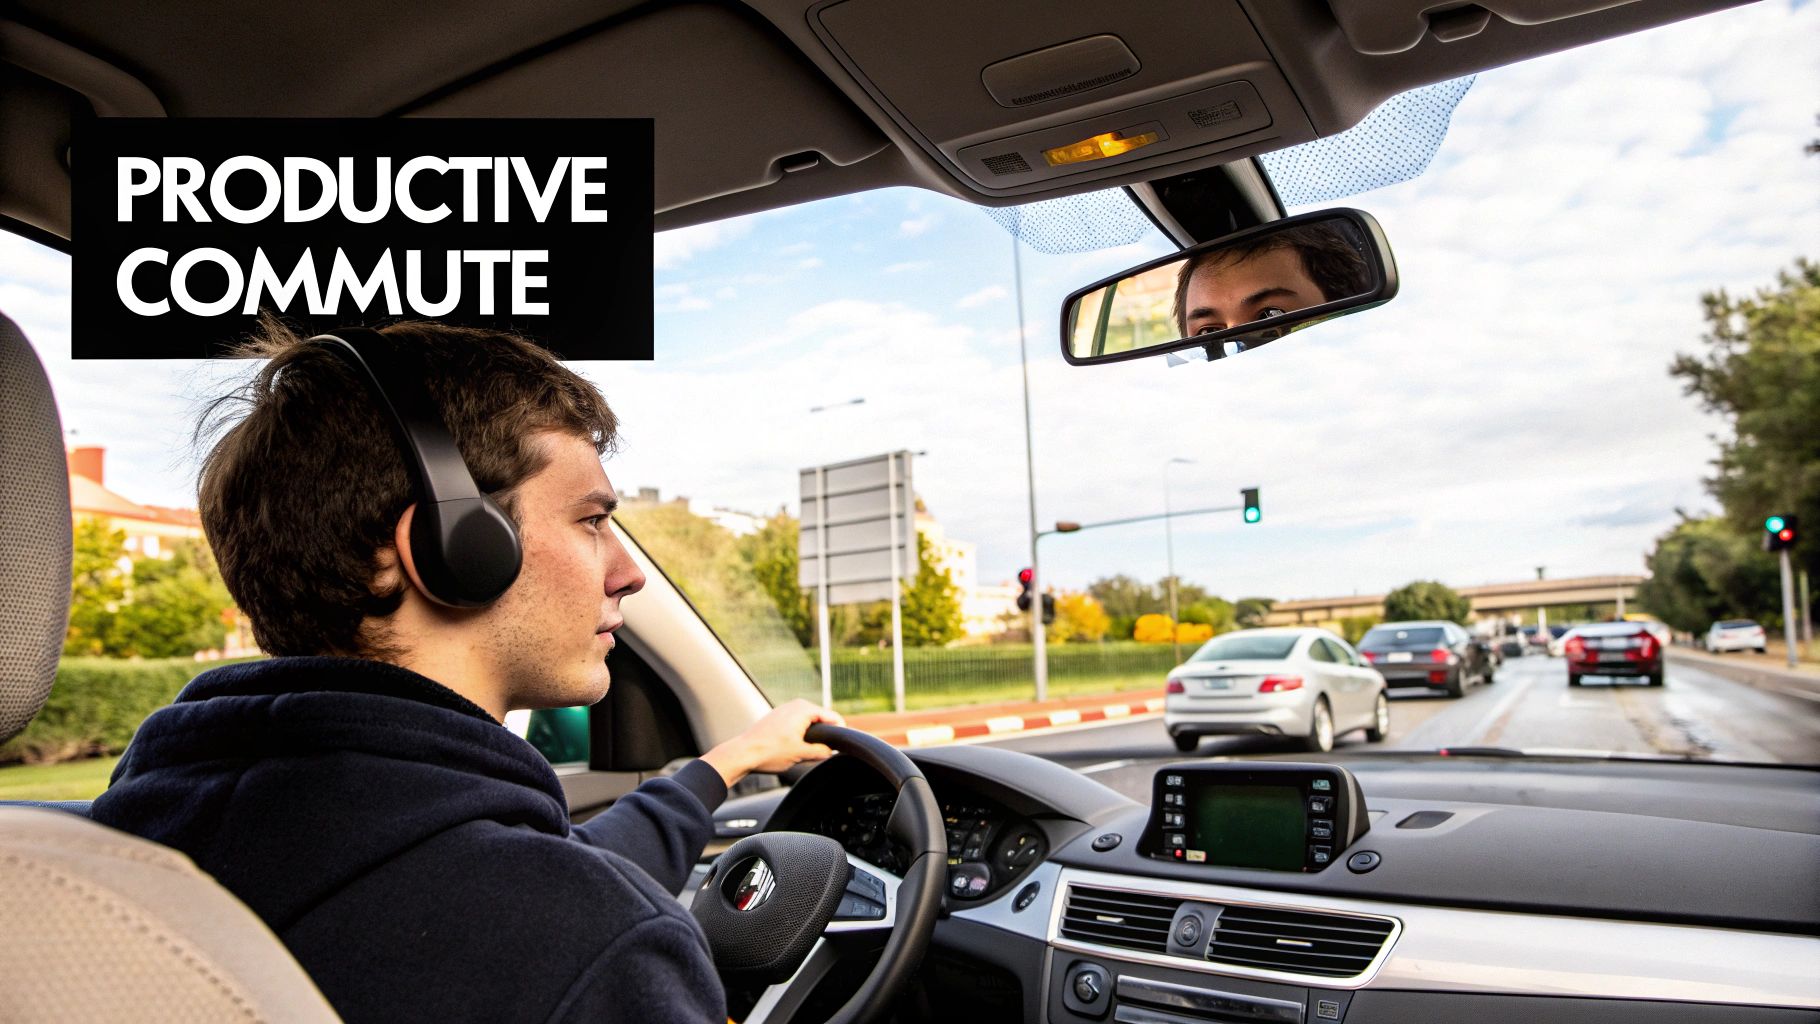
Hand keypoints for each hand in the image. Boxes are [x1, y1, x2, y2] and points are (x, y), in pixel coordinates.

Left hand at [700, 699, 845, 787]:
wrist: (743, 753)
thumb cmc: (769, 752)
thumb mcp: (801, 754)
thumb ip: (821, 751)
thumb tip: (830, 750)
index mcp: (804, 709)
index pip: (832, 717)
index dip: (841, 731)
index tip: (844, 745)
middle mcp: (796, 705)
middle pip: (822, 718)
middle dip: (826, 733)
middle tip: (827, 751)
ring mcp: (786, 709)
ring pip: (809, 720)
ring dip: (813, 734)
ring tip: (811, 750)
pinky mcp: (778, 716)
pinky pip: (798, 722)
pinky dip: (802, 732)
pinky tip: (796, 746)